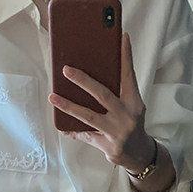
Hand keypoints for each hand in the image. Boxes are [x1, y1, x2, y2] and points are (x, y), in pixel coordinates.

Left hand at [48, 33, 154, 172]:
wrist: (139, 154)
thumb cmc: (131, 124)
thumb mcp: (131, 106)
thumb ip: (118, 90)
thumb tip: (95, 69)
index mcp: (134, 102)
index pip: (129, 76)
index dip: (126, 56)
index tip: (121, 36)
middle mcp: (127, 116)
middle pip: (103, 94)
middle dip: (83, 81)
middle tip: (66, 69)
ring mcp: (117, 132)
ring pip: (89, 116)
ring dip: (69, 106)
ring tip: (53, 97)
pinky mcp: (109, 146)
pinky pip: (87, 136)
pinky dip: (74, 130)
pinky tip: (62, 126)